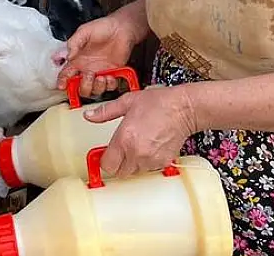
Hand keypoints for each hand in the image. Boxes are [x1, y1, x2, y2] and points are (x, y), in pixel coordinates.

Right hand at [55, 14, 139, 97]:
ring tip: (101, 76)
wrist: (121, 28)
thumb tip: (68, 57)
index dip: (62, 82)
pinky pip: (110, 87)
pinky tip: (110, 76)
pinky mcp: (112, 73)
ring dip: (97, 87)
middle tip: (88, 75)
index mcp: (77, 60)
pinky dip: (110, 85)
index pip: (66, 74)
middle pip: (79, 87)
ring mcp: (100, 72)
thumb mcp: (84, 31)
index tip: (62, 85)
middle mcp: (87, 68)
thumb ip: (74, 43)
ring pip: (94, 90)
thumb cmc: (103, 27)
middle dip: (83, 86)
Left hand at [82, 86, 198, 179]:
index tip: (107, 154)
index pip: (107, 165)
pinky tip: (150, 147)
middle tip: (122, 149)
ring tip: (139, 144)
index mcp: (125, 139)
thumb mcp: (127, 102)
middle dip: (118, 163)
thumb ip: (105, 112)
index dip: (105, 160)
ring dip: (133, 163)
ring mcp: (151, 160)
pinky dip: (147, 162)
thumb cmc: (159, 103)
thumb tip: (90, 116)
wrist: (184, 108)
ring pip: (134, 172)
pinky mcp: (163, 163)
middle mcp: (137, 153)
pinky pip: (149, 169)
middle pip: (120, 172)